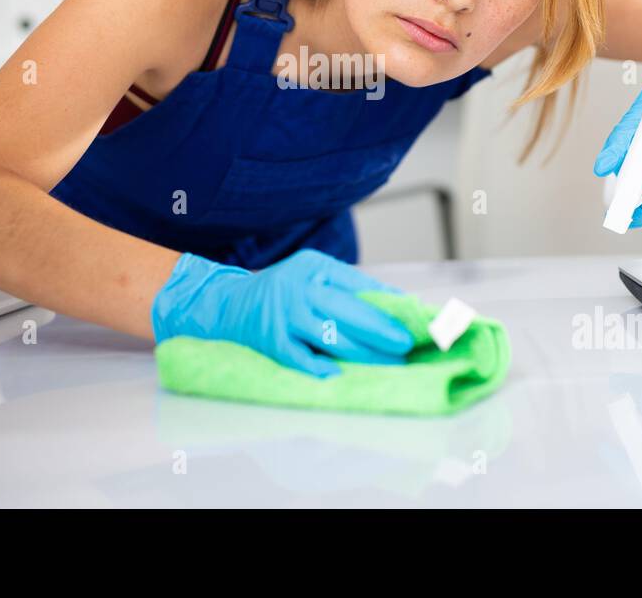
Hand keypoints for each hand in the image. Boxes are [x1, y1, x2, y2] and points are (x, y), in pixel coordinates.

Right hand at [150, 248, 414, 377]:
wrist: (228, 303)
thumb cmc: (283, 290)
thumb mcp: (312, 275)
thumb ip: (347, 288)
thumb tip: (396, 307)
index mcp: (313, 266)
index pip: (358, 284)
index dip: (387, 304)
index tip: (412, 320)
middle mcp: (298, 287)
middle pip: (347, 311)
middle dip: (380, 331)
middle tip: (405, 345)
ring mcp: (283, 315)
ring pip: (330, 336)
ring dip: (364, 354)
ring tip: (389, 363)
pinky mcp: (271, 341)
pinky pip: (300, 358)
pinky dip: (321, 367)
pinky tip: (342, 375)